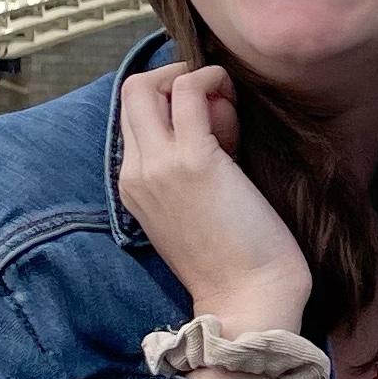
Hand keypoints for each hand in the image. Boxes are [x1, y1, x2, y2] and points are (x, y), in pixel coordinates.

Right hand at [116, 64, 310, 328]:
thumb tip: (212, 119)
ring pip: (151, 83)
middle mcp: (135, 170)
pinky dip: (214, 82)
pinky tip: (236, 108)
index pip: (131, 115)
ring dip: (197, 82)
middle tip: (216, 106)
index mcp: (131, 184)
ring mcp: (159, 164)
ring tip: (229, 117)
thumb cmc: (231, 257)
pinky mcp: (194, 159)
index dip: (169, 104)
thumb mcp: (189, 207)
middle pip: (132, 91)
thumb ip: (184, 165)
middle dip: (175, 80)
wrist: (246, 298)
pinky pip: (190, 90)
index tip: (210, 124)